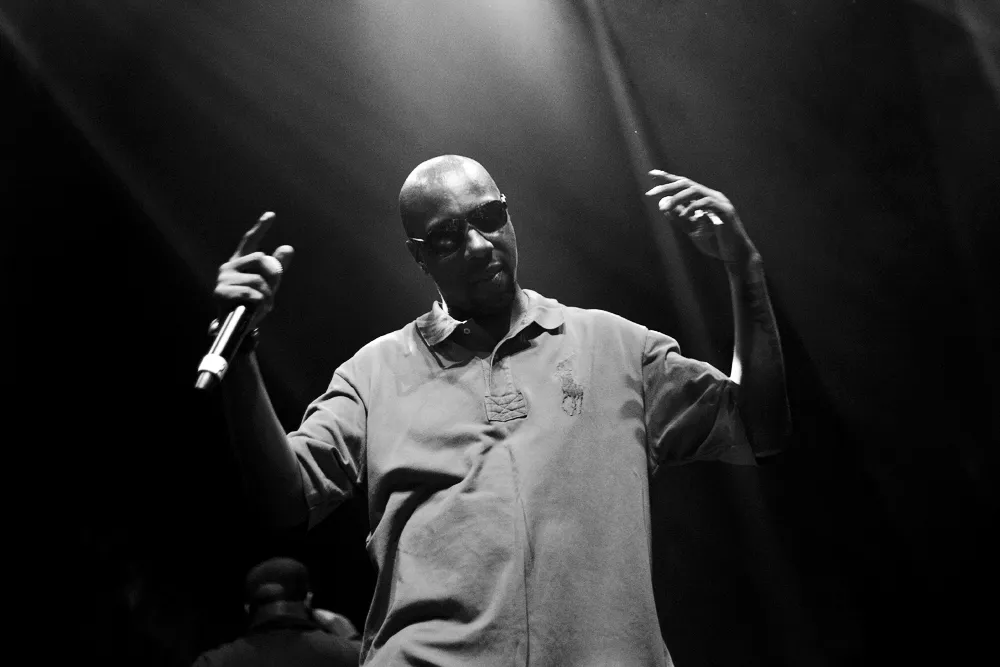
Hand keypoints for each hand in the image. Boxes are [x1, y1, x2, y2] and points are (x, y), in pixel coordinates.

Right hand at [213, 212, 294, 328]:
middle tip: (271, 294)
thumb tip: (288, 247)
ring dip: (267, 294)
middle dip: (273, 276)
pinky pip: (251, 293)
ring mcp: (223, 279)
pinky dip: (259, 303)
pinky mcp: (221, 292)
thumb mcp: (268, 285)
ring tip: (262, 305)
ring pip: (258, 279)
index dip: (261, 228)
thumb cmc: (251, 305)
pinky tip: (254, 309)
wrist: (237, 329)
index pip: (250, 241)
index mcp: (240, 263)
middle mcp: (229, 267)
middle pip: (261, 258)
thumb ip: (276, 267)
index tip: (271, 214)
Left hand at [645, 170, 756, 262]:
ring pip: (695, 191)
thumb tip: (664, 206)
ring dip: (677, 198)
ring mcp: (720, 202)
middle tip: (651, 193)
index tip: (652, 174)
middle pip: (687, 184)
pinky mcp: (726, 211)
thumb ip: (680, 219)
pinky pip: (707, 203)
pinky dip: (693, 207)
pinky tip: (684, 215)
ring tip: (665, 207)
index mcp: (704, 199)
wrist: (734, 255)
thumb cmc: (714, 243)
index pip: (684, 184)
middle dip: (667, 186)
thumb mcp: (692, 230)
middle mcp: (712, 196)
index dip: (668, 178)